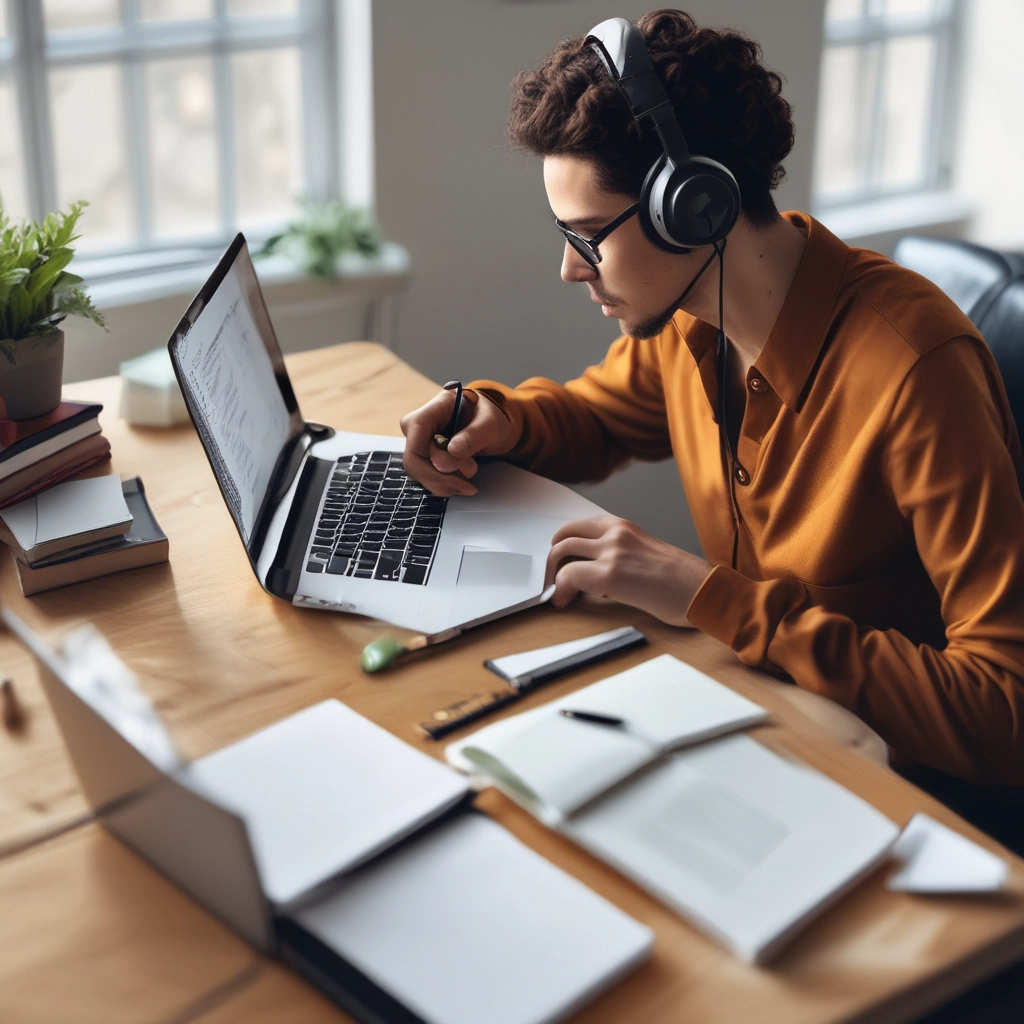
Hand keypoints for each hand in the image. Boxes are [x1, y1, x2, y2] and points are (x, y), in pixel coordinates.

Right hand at [400, 388, 519, 495]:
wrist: (486, 424)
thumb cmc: (486, 417)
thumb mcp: (489, 423)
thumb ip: (474, 435)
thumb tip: (453, 450)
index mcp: (428, 413)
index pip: (415, 448)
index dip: (432, 470)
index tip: (458, 480)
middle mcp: (416, 429)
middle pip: (415, 465)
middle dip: (443, 479)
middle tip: (468, 484)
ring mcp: (418, 444)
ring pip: (422, 476)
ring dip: (448, 483)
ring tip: (470, 470)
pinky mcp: (424, 457)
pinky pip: (428, 478)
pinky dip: (447, 485)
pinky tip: (462, 480)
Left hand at [544, 516, 711, 626]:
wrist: (702, 591)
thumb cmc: (680, 580)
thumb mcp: (642, 553)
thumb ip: (615, 554)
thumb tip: (590, 571)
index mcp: (622, 526)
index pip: (577, 526)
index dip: (563, 545)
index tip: (559, 562)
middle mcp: (615, 533)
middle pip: (564, 536)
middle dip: (552, 559)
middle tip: (551, 577)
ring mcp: (612, 551)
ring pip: (561, 553)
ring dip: (553, 573)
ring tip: (557, 591)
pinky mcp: (610, 575)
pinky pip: (569, 576)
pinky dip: (560, 589)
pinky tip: (564, 601)